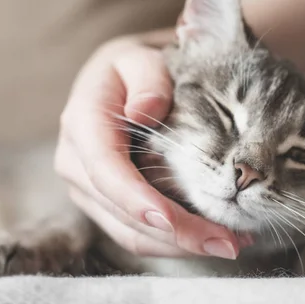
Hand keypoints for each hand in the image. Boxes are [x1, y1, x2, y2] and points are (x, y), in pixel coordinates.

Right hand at [55, 30, 243, 258]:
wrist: (116, 84)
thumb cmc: (134, 71)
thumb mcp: (140, 59)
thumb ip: (147, 79)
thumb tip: (144, 111)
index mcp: (82, 122)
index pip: (105, 168)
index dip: (136, 198)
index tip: (173, 220)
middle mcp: (75, 162)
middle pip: (121, 211)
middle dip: (174, 232)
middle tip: (229, 241)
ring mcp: (86, 188)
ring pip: (129, 233)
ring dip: (179, 245)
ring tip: (230, 242)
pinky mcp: (103, 204)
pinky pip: (135, 235)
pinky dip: (173, 243)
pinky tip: (209, 237)